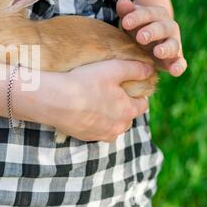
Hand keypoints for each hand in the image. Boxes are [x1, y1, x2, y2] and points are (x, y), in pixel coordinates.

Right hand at [23, 60, 153, 141]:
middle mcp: (118, 127)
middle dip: (122, 107)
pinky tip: (82, 110)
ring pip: (111, 126)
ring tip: (95, 103)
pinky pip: (95, 130)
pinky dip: (92, 122)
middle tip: (108, 92)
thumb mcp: (113, 69)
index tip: (124, 86)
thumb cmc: (85, 82)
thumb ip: (135, 69)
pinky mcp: (85, 137)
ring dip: (108, 117)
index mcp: (128, 111)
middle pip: (127, 117)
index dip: (136, 94)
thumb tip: (151, 70)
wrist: (55, 100)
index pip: (142, 105)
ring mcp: (101, 135)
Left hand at [116, 0, 186, 76]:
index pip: (147, 14)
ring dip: (166, 48)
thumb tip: (122, 1)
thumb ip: (126, 10)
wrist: (151, 34)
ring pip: (172, 45)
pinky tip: (175, 72)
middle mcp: (167, 27)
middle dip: (152, 32)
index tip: (125, 22)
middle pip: (161, 28)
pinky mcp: (173, 59)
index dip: (137, 17)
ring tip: (158, 52)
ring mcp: (172, 43)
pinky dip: (179, 66)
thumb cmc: (137, 25)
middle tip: (140, 37)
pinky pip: (180, 62)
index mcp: (156, 15)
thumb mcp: (131, 17)